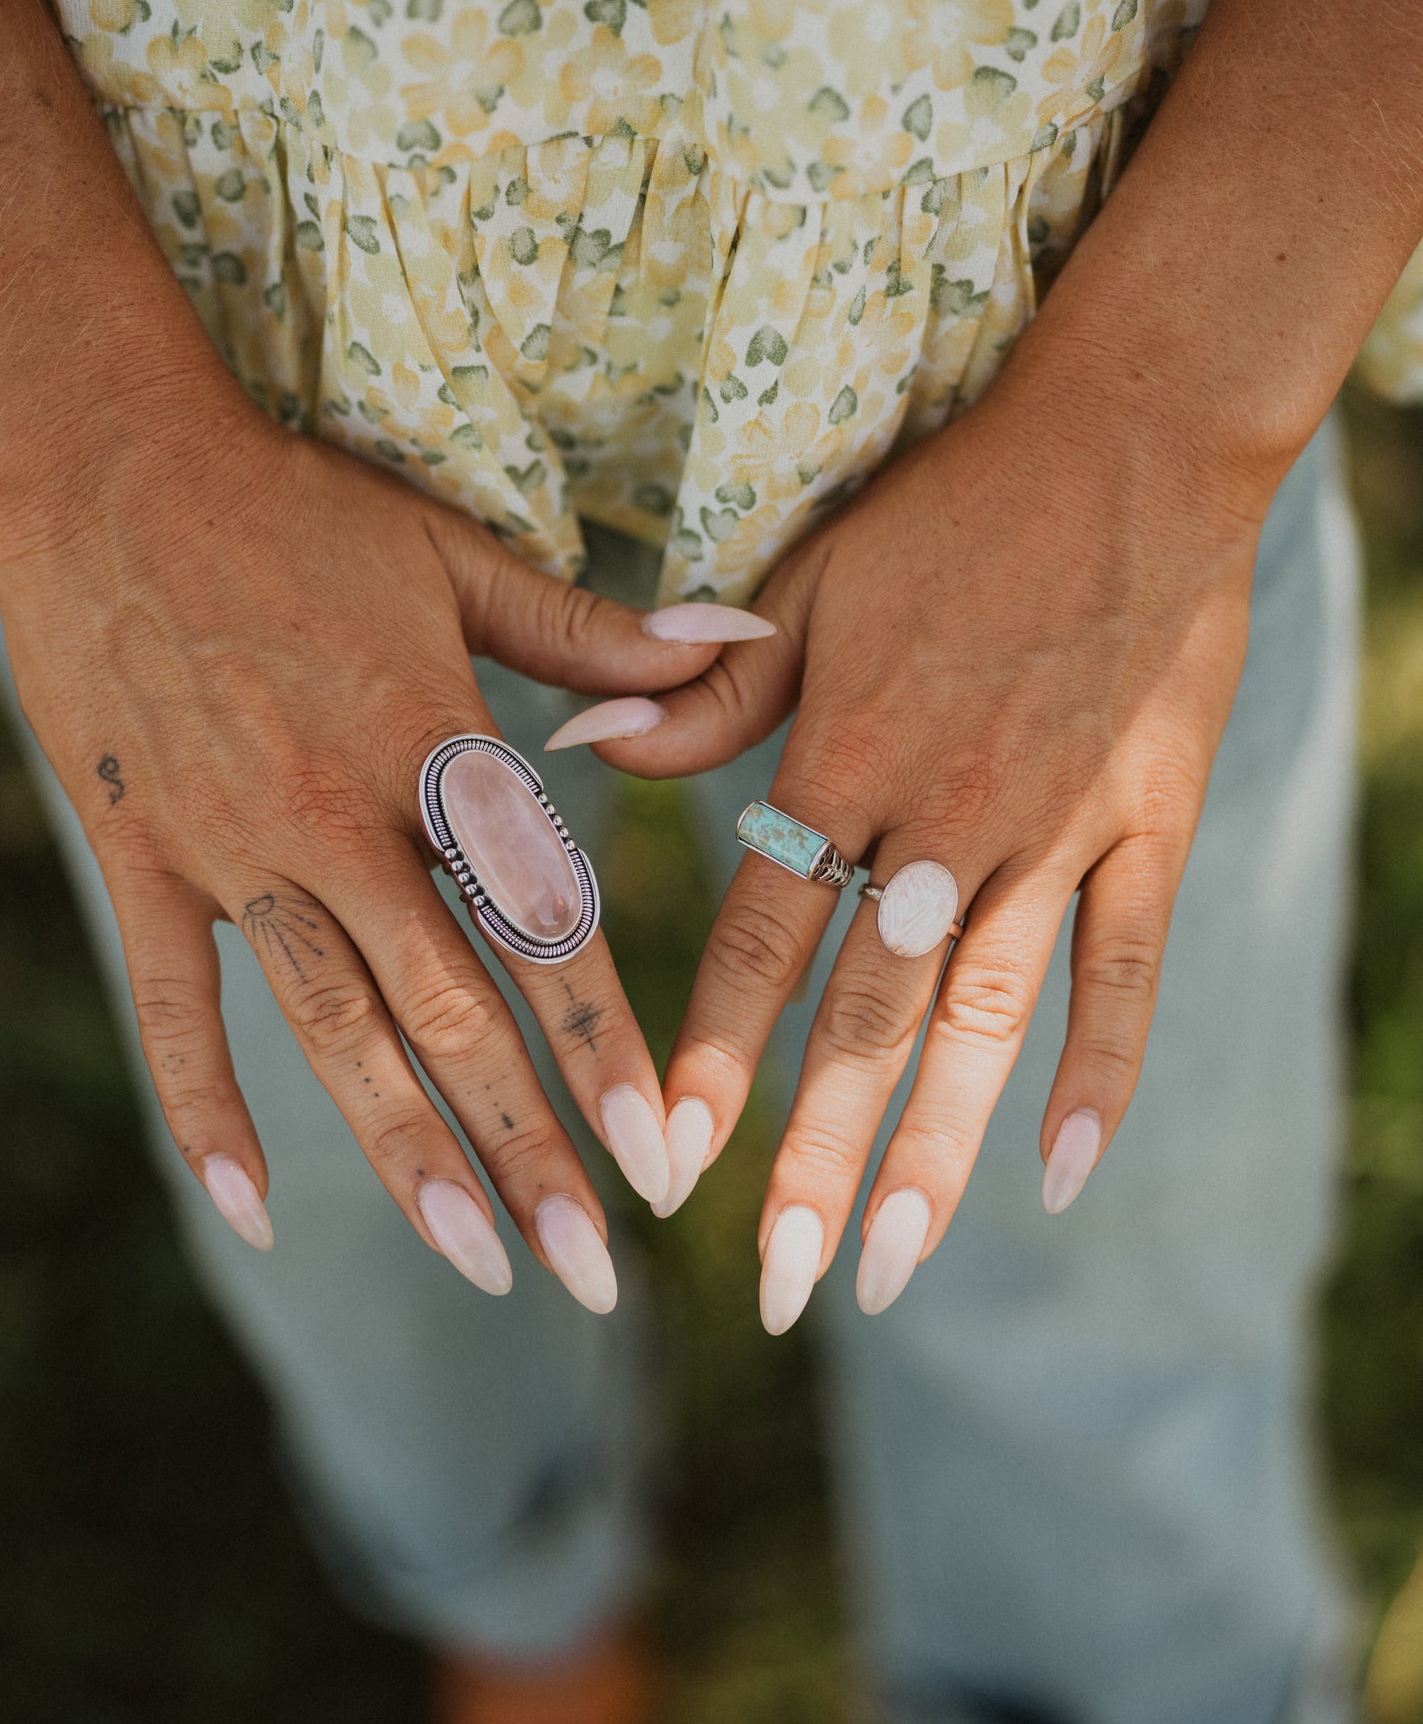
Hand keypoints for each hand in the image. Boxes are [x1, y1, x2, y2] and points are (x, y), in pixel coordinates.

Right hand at [0, 382, 764, 1305]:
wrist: (108, 465)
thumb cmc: (297, 508)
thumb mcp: (456, 556)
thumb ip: (597, 634)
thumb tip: (737, 637)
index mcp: (433, 747)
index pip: (539, 923)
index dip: (603, 1044)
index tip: (658, 1156)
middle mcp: (339, 817)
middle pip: (448, 1011)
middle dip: (526, 1146)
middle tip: (592, 1266)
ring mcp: (232, 849)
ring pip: (331, 1030)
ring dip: (404, 1154)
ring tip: (477, 1264)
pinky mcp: (137, 860)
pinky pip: (174, 1010)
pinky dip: (206, 1113)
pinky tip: (256, 1215)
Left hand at [550, 356, 1266, 1329]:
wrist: (1131, 437)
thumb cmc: (951, 508)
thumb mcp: (811, 583)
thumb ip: (705, 690)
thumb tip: (575, 747)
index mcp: (850, 753)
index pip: (764, 935)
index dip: (714, 1053)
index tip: (668, 1164)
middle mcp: (947, 811)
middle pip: (870, 1011)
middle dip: (817, 1154)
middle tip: (778, 1285)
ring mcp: (1058, 827)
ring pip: (989, 1016)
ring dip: (938, 1150)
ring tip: (888, 1268)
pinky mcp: (1149, 822)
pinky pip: (1126, 967)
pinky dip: (1101, 1072)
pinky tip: (1060, 1176)